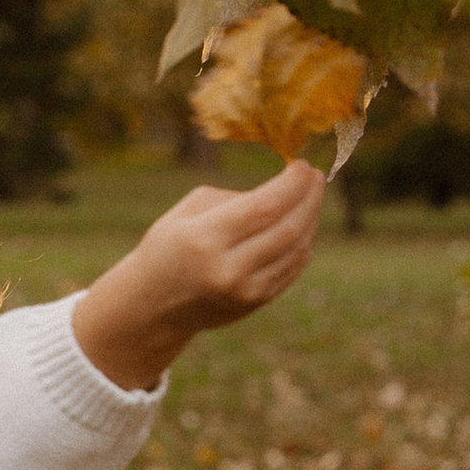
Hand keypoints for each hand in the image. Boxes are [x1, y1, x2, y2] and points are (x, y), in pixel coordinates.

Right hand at [72, 162, 324, 394]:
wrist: (152, 304)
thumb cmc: (170, 245)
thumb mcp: (189, 211)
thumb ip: (236, 199)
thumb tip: (285, 191)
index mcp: (205, 238)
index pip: (264, 206)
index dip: (291, 183)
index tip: (303, 165)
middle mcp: (228, 268)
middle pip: (287, 227)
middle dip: (309, 197)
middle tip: (317, 177)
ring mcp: (244, 291)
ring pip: (296, 249)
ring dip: (309, 219)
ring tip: (310, 198)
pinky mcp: (255, 303)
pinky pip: (291, 268)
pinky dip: (302, 244)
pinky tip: (301, 226)